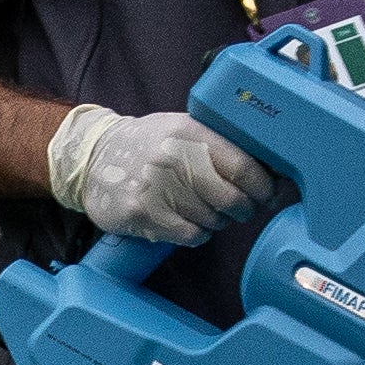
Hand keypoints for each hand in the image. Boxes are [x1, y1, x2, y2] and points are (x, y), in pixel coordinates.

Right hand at [49, 106, 272, 245]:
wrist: (91, 158)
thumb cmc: (147, 145)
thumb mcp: (183, 129)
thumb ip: (222, 143)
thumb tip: (273, 171)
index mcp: (190, 132)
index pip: (244, 167)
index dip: (264, 187)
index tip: (268, 195)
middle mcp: (173, 158)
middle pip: (233, 199)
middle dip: (244, 209)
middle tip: (239, 208)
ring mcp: (156, 187)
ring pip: (214, 220)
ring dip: (216, 221)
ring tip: (201, 209)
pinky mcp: (142, 213)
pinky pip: (191, 235)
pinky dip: (197, 233)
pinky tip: (185, 221)